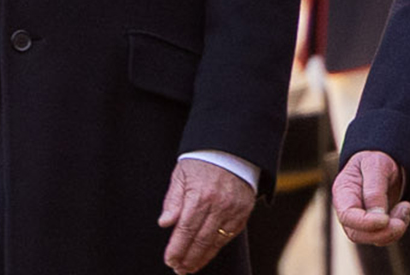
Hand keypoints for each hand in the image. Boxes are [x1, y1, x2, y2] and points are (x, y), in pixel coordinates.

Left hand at [158, 158, 255, 273]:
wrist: (233, 147)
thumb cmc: (203, 161)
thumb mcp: (182, 174)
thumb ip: (173, 200)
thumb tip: (165, 223)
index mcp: (200, 195)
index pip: (185, 230)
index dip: (177, 248)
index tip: (170, 260)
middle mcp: (219, 205)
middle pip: (200, 240)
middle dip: (188, 258)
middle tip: (179, 269)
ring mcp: (234, 209)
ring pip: (216, 241)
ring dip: (202, 257)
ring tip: (190, 267)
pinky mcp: (244, 211)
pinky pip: (230, 234)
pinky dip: (218, 246)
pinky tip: (207, 253)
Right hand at [333, 151, 409, 245]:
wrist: (386, 159)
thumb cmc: (376, 159)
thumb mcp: (375, 166)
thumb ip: (375, 190)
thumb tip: (378, 216)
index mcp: (343, 192)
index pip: (347, 216)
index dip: (365, 223)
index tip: (385, 220)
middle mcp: (349, 210)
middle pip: (357, 234)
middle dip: (381, 233)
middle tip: (401, 222)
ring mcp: (361, 219)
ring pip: (373, 238)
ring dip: (393, 230)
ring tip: (406, 207)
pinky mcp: (375, 224)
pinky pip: (385, 235)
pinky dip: (399, 227)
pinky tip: (405, 210)